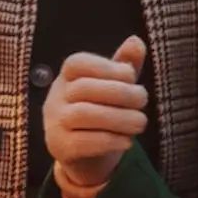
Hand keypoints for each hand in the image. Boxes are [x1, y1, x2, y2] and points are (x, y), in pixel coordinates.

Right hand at [44, 36, 147, 195]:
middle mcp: (55, 98)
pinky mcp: (60, 148)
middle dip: (120, 93)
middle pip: (83, 88)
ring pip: (83, 114)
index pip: (77, 63)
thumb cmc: (100, 112)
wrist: (84, 156)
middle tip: (143, 100)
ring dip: (119, 118)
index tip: (131, 75)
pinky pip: (84, 142)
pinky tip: (128, 141)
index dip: (106, 67)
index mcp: (66, 77)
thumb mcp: (112, 87)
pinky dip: (111, 140)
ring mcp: (55, 123)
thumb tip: (136, 41)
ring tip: (140, 122)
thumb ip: (124, 65)